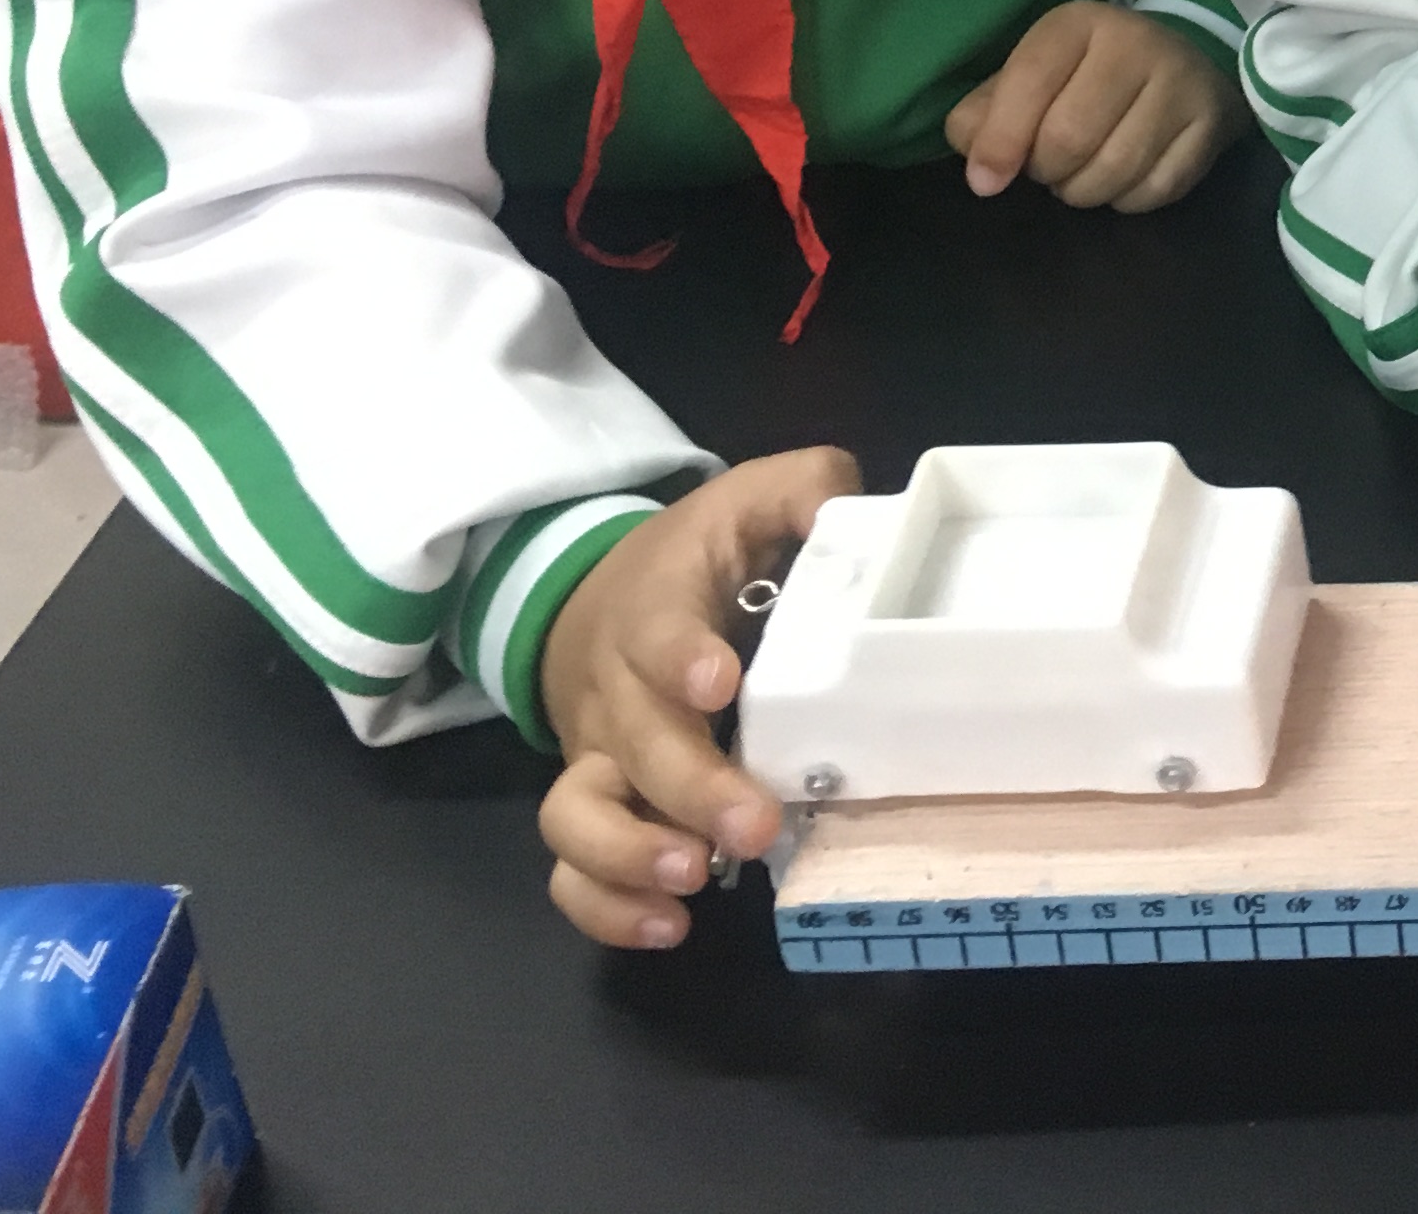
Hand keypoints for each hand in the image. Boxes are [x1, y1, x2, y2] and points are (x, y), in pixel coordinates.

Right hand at [536, 447, 858, 948]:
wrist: (594, 598)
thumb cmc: (695, 558)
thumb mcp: (747, 501)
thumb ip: (802, 490)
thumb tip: (846, 509)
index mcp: (657, 610)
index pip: (656, 631)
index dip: (679, 657)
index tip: (718, 682)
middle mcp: (617, 691)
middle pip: (634, 746)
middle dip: (691, 790)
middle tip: (753, 826)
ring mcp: (597, 758)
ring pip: (576, 818)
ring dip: (631, 856)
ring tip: (694, 879)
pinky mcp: (595, 806)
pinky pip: (571, 869)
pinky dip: (604, 907)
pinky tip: (666, 926)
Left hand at [946, 0, 1243, 211]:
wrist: (1188, 59)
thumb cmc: (1090, 74)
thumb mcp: (1034, 74)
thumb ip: (988, 114)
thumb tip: (980, 170)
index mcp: (1080, 23)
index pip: (1030, 82)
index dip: (1000, 140)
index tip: (986, 181)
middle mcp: (1136, 44)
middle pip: (1070, 137)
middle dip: (1046, 171)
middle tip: (1048, 167)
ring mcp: (1181, 83)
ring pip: (1115, 171)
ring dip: (1084, 191)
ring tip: (1080, 175)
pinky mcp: (1211, 124)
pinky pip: (1156, 190)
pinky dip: (1126, 200)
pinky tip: (1121, 181)